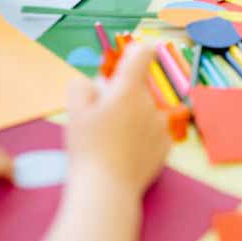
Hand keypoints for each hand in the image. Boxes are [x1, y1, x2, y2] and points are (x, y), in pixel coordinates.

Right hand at [66, 44, 170, 197]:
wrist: (107, 190)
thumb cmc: (88, 149)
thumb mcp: (74, 113)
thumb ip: (82, 88)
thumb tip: (95, 84)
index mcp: (127, 91)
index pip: (141, 55)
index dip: (137, 50)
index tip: (136, 51)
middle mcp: (149, 103)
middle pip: (138, 88)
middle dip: (123, 95)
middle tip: (102, 117)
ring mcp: (161, 125)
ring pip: (146, 110)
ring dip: (134, 116)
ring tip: (113, 139)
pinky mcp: (167, 145)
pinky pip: (154, 131)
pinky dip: (143, 136)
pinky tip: (127, 151)